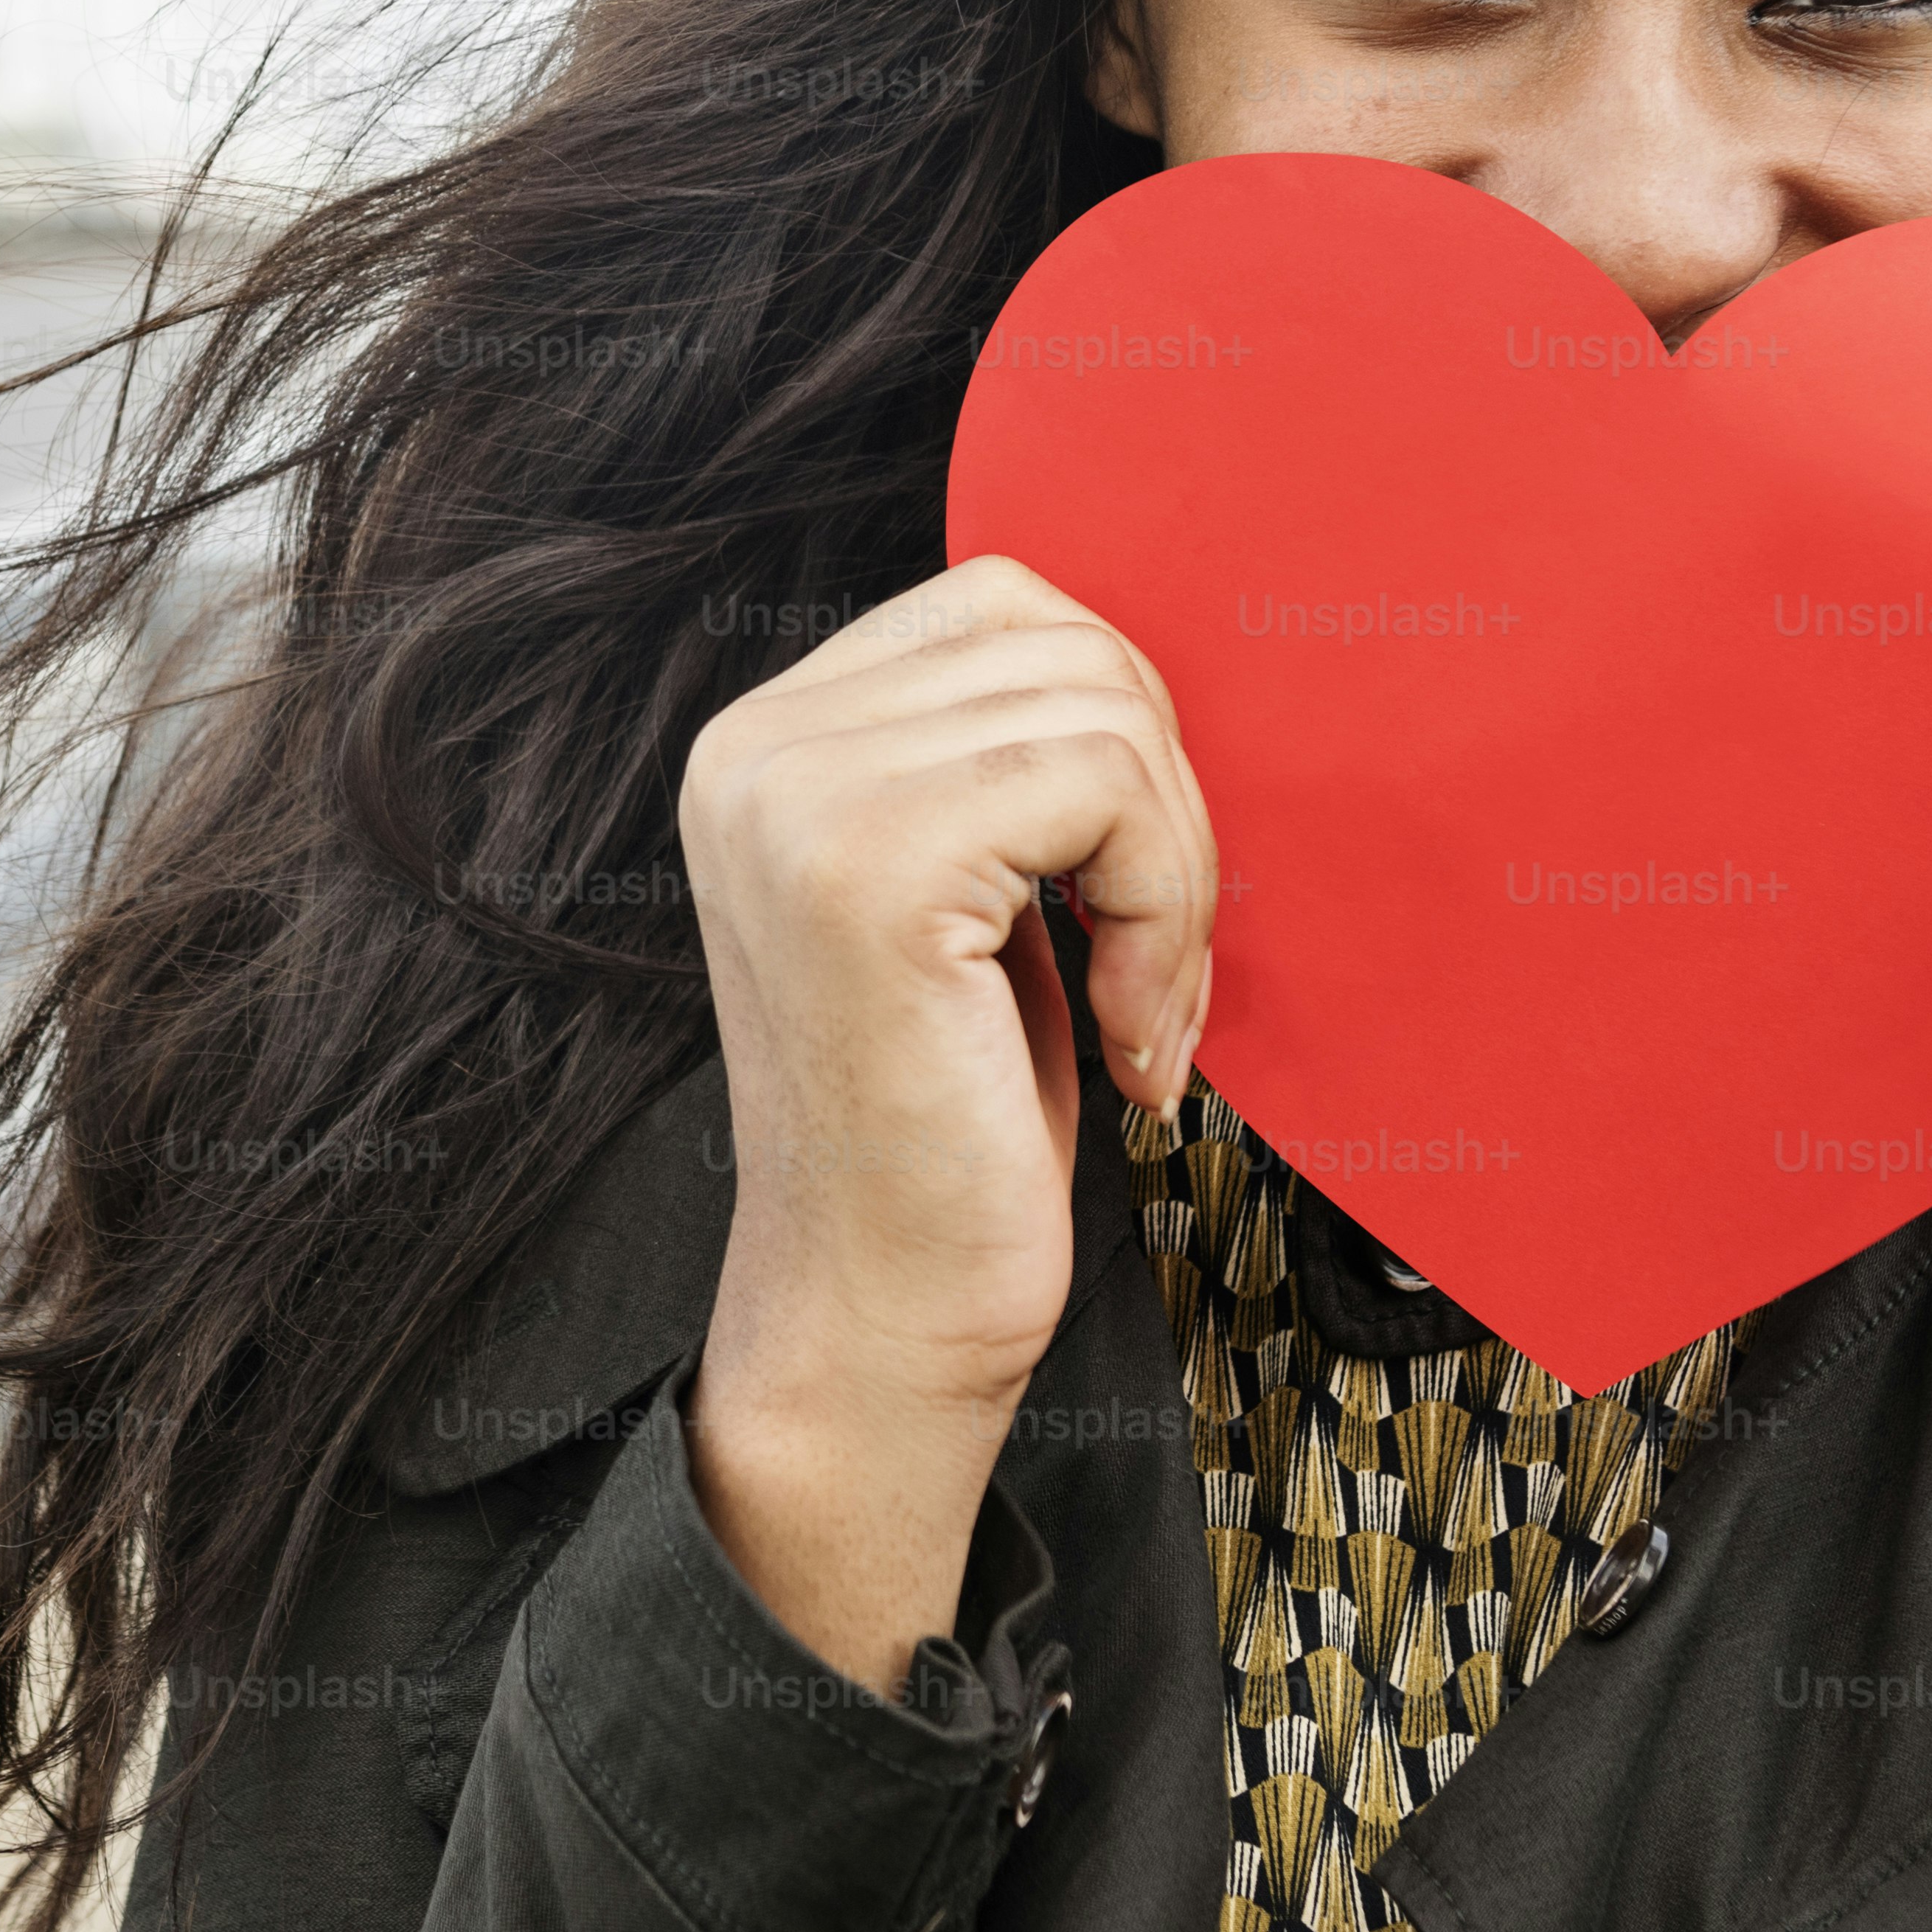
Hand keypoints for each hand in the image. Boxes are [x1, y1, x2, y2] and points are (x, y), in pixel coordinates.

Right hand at [676, 556, 1216, 1690]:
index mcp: (769, 738)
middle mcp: (756, 744)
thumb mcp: (977, 899)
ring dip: (1175, 874)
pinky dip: (1167, 918)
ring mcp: (797, 797)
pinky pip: (1110, 787)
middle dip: (1162, 810)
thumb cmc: (956, 1132)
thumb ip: (1006, 756)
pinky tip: (1133, 1039)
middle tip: (1154, 974)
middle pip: (1071, 642)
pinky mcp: (870, 867)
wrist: (884, 1327)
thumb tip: (1141, 645)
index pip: (1009, 604)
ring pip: (1106, 709)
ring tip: (1140, 1010)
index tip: (1119, 907)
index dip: (1116, 744)